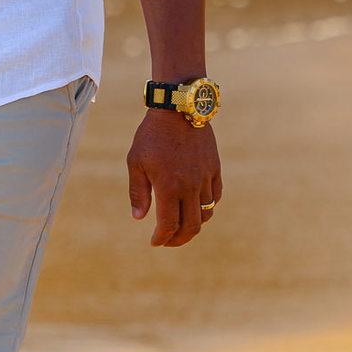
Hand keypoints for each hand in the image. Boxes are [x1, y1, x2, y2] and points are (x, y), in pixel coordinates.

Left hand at [127, 110, 220, 246]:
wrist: (179, 108)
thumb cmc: (152, 135)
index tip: (155, 242)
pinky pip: (215, 197)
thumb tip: (138, 217)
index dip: (162, 238)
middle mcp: (190, 187)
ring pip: (206, 214)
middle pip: (191, 226)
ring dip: (194, 226)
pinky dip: (207, 208)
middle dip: (179, 239)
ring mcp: (205, 178)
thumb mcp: (136, 162)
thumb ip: (138, 192)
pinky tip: (196, 208)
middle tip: (168, 241)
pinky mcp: (215, 168)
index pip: (169, 225)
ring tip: (182, 227)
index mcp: (169, 187)